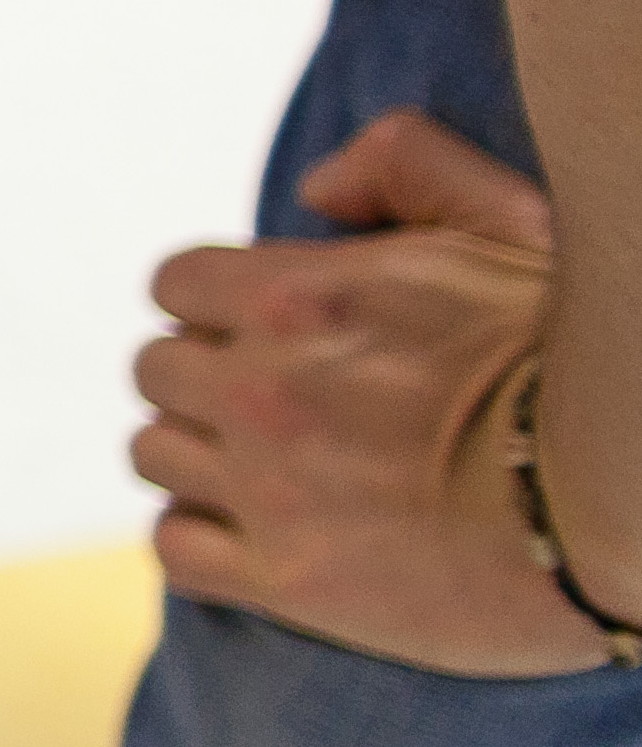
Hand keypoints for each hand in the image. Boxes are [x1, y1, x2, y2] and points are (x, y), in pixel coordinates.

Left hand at [136, 109, 605, 676]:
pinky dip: (201, 537)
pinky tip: (259, 532)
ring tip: (276, 465)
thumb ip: (406, 165)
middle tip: (282, 399)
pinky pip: (175, 549)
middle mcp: (263, 390)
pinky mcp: (294, 581)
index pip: (176, 284)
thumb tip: (315, 189)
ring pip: (153, 454)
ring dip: (201, 454)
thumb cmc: (585, 354)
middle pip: (156, 370)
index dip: (217, 304)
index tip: (266, 328)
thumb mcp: (512, 221)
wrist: (634, 494)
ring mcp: (271, 489)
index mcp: (296, 298)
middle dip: (208, 376)